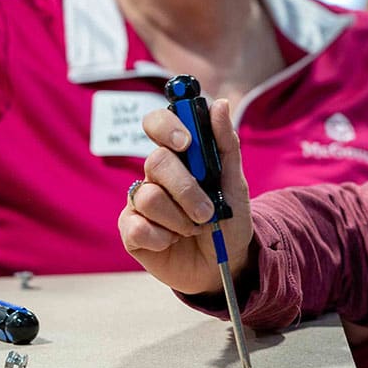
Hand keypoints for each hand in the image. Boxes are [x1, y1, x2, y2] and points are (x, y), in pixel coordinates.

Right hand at [118, 98, 253, 294]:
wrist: (225, 264)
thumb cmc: (229, 220)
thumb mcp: (236, 183)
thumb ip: (226, 144)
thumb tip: (219, 103)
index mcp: (179, 156)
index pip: (157, 123)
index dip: (166, 126)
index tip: (185, 142)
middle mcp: (155, 175)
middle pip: (155, 161)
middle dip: (186, 189)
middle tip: (207, 211)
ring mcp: (140, 202)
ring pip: (148, 197)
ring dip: (180, 219)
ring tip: (194, 229)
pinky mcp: (131, 230)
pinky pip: (137, 227)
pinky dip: (162, 238)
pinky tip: (172, 242)